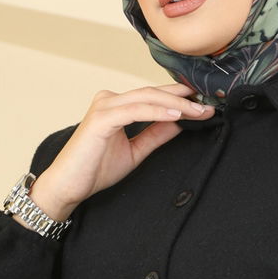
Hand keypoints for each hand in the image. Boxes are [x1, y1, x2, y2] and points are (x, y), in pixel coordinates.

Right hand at [38, 82, 214, 211]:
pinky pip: (135, 110)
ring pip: (147, 98)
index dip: (179, 98)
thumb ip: (155, 134)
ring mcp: (105, 106)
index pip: (153, 97)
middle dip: (183, 99)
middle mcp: (110, 100)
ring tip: (198, 111)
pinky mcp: (101, 118)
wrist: (69, 185)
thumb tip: (179, 122)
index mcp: (117, 106)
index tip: (204, 104)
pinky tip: (176, 116)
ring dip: (176, 104)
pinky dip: (157, 112)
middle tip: (208, 105)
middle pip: (153, 93)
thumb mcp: (135, 150)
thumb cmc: (95, 169)